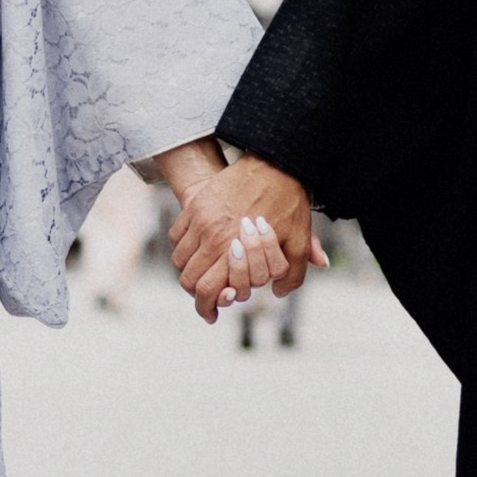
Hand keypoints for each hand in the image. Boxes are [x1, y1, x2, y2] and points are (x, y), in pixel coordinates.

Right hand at [167, 155, 321, 323]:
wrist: (275, 162)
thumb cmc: (289, 203)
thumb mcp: (300, 240)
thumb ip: (293, 273)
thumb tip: (276, 293)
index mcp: (234, 247)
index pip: (208, 290)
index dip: (208, 308)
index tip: (212, 314)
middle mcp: (211, 234)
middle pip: (188, 279)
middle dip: (198, 294)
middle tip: (209, 297)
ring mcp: (199, 217)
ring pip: (179, 259)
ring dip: (190, 272)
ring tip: (205, 274)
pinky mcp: (195, 203)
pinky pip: (176, 235)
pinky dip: (183, 248)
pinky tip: (199, 250)